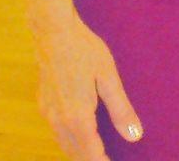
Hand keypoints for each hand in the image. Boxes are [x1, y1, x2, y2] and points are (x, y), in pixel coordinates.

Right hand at [35, 15, 140, 158]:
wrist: (52, 31)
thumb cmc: (84, 50)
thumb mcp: (108, 78)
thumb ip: (121, 110)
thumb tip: (135, 137)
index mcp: (78, 117)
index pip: (91, 155)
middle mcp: (59, 120)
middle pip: (75, 153)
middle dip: (91, 159)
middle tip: (108, 159)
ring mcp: (48, 112)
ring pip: (64, 144)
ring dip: (79, 152)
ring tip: (97, 152)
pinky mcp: (43, 103)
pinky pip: (57, 131)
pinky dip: (69, 140)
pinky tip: (80, 132)